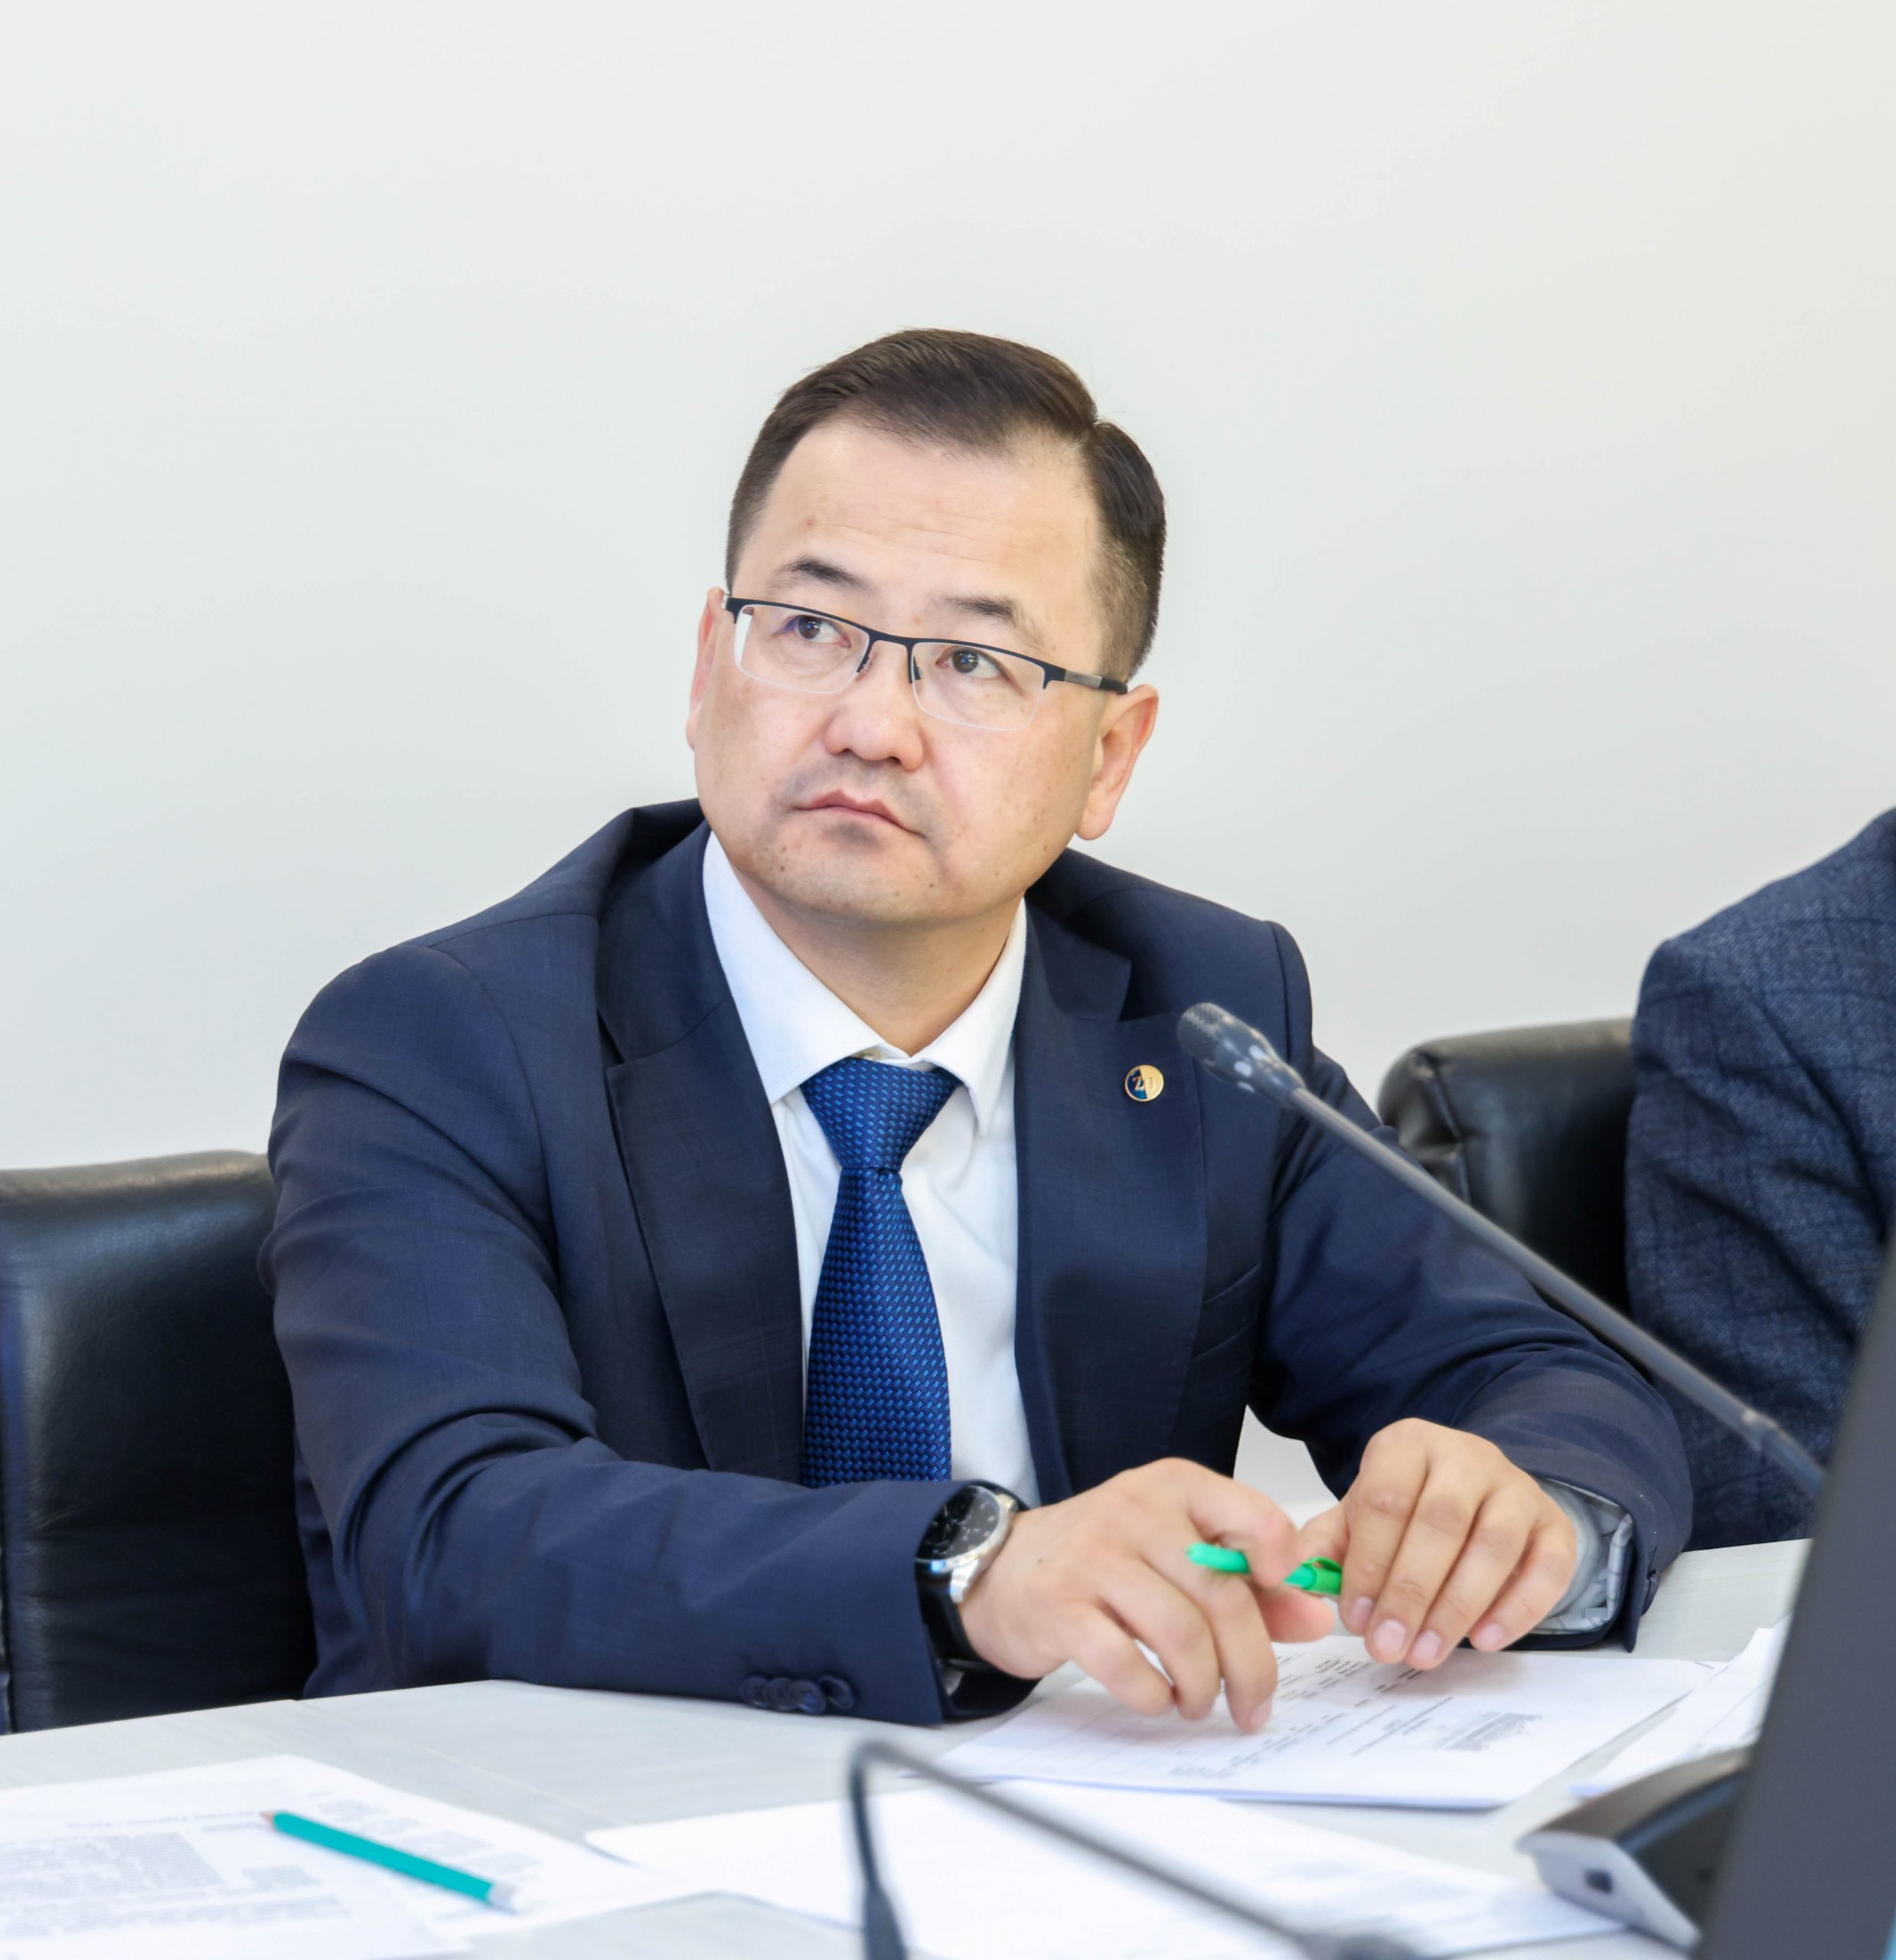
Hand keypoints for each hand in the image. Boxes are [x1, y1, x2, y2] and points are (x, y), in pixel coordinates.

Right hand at [959, 1459, 1334, 1730]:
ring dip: (1202, 1686)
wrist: (1007, 1569)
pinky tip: (1157, 1700)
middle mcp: (1136, 1509)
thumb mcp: (1178, 1554)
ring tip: (1198, 1701)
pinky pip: (1126, 1664)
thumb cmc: (1104, 1560)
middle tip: (1253, 1705)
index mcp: (1175, 1487)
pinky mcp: (1059, 1604)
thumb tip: (1317, 1618)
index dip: (1284, 1567)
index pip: (1253, 1515)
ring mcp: (1094, 1554)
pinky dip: (1154, 1697)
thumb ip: (1249, 1584)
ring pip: (1180, 1634)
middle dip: (1251, 1666)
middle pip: (1221, 1594)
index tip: (1289, 1611)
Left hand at [1298, 1419, 1575, 1669]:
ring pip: (1494, 1545)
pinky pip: (1548, 1566)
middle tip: (1389, 1645)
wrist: (1474, 1494)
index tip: (1356, 1618)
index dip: (1369, 1563)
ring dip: (1458, 1606)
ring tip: (1427, 1652)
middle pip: (1441, 1521)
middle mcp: (1466, 1456)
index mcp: (1407, 1445)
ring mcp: (1516, 1487)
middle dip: (1411, 1592)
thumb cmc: (1408, 1510)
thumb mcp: (1359, 1517)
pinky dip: (1519, 1608)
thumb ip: (1326, 1546)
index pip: (1385, 1499)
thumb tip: (1297, 1582)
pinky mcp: (1554, 1523)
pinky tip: (1484, 1640)